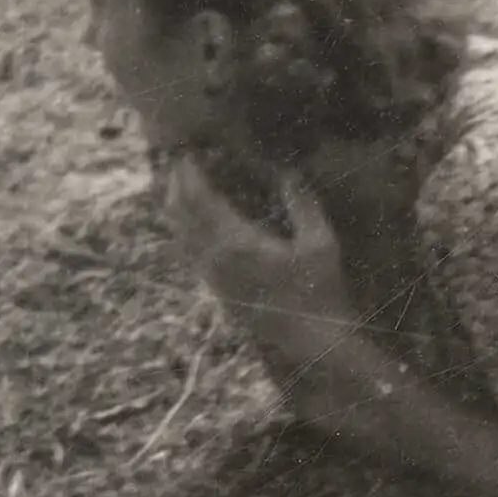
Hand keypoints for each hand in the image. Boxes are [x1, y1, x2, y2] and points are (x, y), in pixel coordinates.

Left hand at [165, 162, 356, 335]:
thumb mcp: (321, 244)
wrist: (311, 342)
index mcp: (237, 243)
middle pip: (181, 216)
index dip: (190, 176)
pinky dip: (185, 231)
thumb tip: (289, 174)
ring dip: (176, 209)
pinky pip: (190, 252)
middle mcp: (215, 258)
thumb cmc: (319, 293)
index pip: (200, 201)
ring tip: (179, 188)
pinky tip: (193, 226)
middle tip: (179, 165)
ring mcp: (212, 276)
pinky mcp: (216, 290)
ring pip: (181, 235)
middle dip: (176, 187)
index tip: (188, 154)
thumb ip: (303, 205)